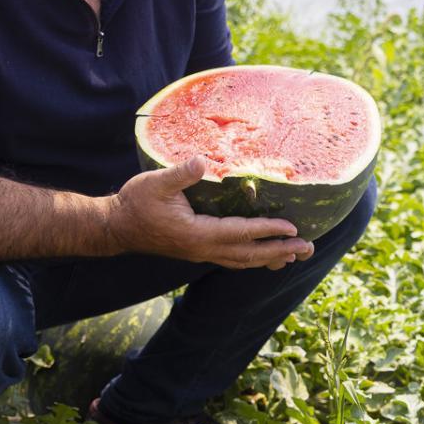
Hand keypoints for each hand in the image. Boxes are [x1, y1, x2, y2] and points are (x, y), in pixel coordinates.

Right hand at [107, 158, 314, 269]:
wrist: (115, 227)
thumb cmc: (135, 203)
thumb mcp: (155, 183)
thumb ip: (180, 174)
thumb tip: (202, 161)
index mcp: (197, 233)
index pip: (240, 233)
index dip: (267, 230)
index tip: (293, 227)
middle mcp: (202, 248)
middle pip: (249, 255)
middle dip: (280, 251)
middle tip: (308, 248)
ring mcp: (200, 253)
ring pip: (242, 261)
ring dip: (270, 258)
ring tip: (295, 256)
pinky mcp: (197, 251)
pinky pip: (232, 259)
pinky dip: (252, 259)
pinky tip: (263, 257)